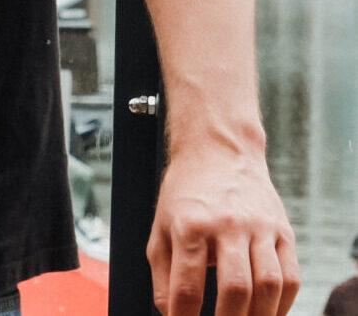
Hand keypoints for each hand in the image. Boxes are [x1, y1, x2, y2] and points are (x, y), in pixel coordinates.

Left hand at [147, 143, 297, 315]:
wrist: (218, 151)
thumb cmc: (185, 193)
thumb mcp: (161, 228)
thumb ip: (163, 274)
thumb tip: (170, 313)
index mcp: (189, 225)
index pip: (187, 286)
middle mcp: (227, 224)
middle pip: (235, 288)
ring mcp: (259, 227)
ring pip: (268, 284)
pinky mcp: (282, 230)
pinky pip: (290, 276)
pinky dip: (282, 303)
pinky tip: (269, 313)